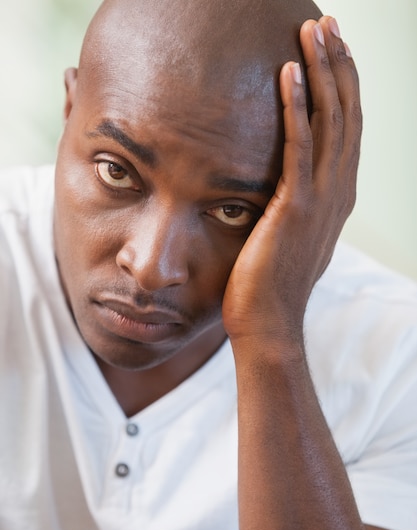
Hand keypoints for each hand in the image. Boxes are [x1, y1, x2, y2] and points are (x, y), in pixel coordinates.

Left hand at [222, 16, 361, 343]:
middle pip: (346, 116)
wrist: (268, 327)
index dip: (342, 89)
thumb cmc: (270, 287)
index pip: (346, 131)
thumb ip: (294, 210)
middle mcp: (338, 194)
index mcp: (336, 199)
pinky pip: (299, 147)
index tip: (332, 53)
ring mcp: (321, 201)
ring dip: (323, 73)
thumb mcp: (290, 241)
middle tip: (327, 25)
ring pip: (330, 122)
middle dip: (339, 66)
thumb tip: (282, 194)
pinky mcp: (296, 208)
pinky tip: (289, 73)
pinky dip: (297, 107)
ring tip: (314, 30)